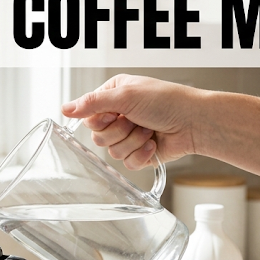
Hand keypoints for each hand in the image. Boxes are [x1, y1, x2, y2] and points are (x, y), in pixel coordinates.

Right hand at [61, 74, 204, 169]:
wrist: (194, 122)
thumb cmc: (167, 101)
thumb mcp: (125, 95)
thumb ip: (92, 103)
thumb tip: (64, 109)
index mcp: (113, 96)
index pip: (88, 115)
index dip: (100, 119)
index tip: (116, 113)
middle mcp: (119, 115)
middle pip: (97, 136)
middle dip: (119, 131)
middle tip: (136, 120)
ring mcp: (129, 135)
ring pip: (112, 152)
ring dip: (133, 141)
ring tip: (148, 130)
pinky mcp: (139, 153)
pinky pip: (126, 164)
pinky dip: (141, 154)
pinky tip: (153, 143)